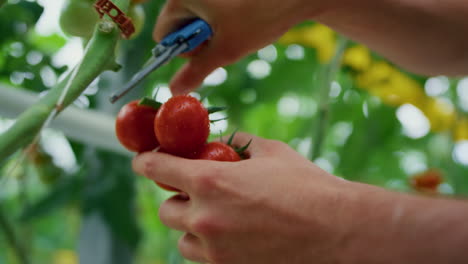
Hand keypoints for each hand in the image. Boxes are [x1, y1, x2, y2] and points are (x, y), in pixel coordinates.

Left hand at [133, 132, 353, 262]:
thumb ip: (241, 145)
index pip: (157, 170)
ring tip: (217, 217)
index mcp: (211, 181)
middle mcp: (205, 217)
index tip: (143, 162)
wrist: (339, 232)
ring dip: (192, 226)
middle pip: (165, 210)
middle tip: (195, 192)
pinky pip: (205, 257)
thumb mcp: (272, 153)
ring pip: (183, 239)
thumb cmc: (307, 187)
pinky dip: (210, 245)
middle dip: (177, 198)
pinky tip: (234, 235)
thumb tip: (226, 142)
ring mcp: (215, 250)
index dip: (146, 163)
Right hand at [154, 0, 329, 94]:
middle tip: (223, 41)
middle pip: (178, 26)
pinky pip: (209, 10)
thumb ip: (196, 70)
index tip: (207, 50)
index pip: (163, 35)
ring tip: (236, 30)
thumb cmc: (259, 18)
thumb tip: (173, 90)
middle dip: (198, 41)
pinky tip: (241, 20)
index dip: (182, 51)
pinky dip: (220, 21)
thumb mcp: (226, 50)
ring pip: (195, 19)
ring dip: (211, 33)